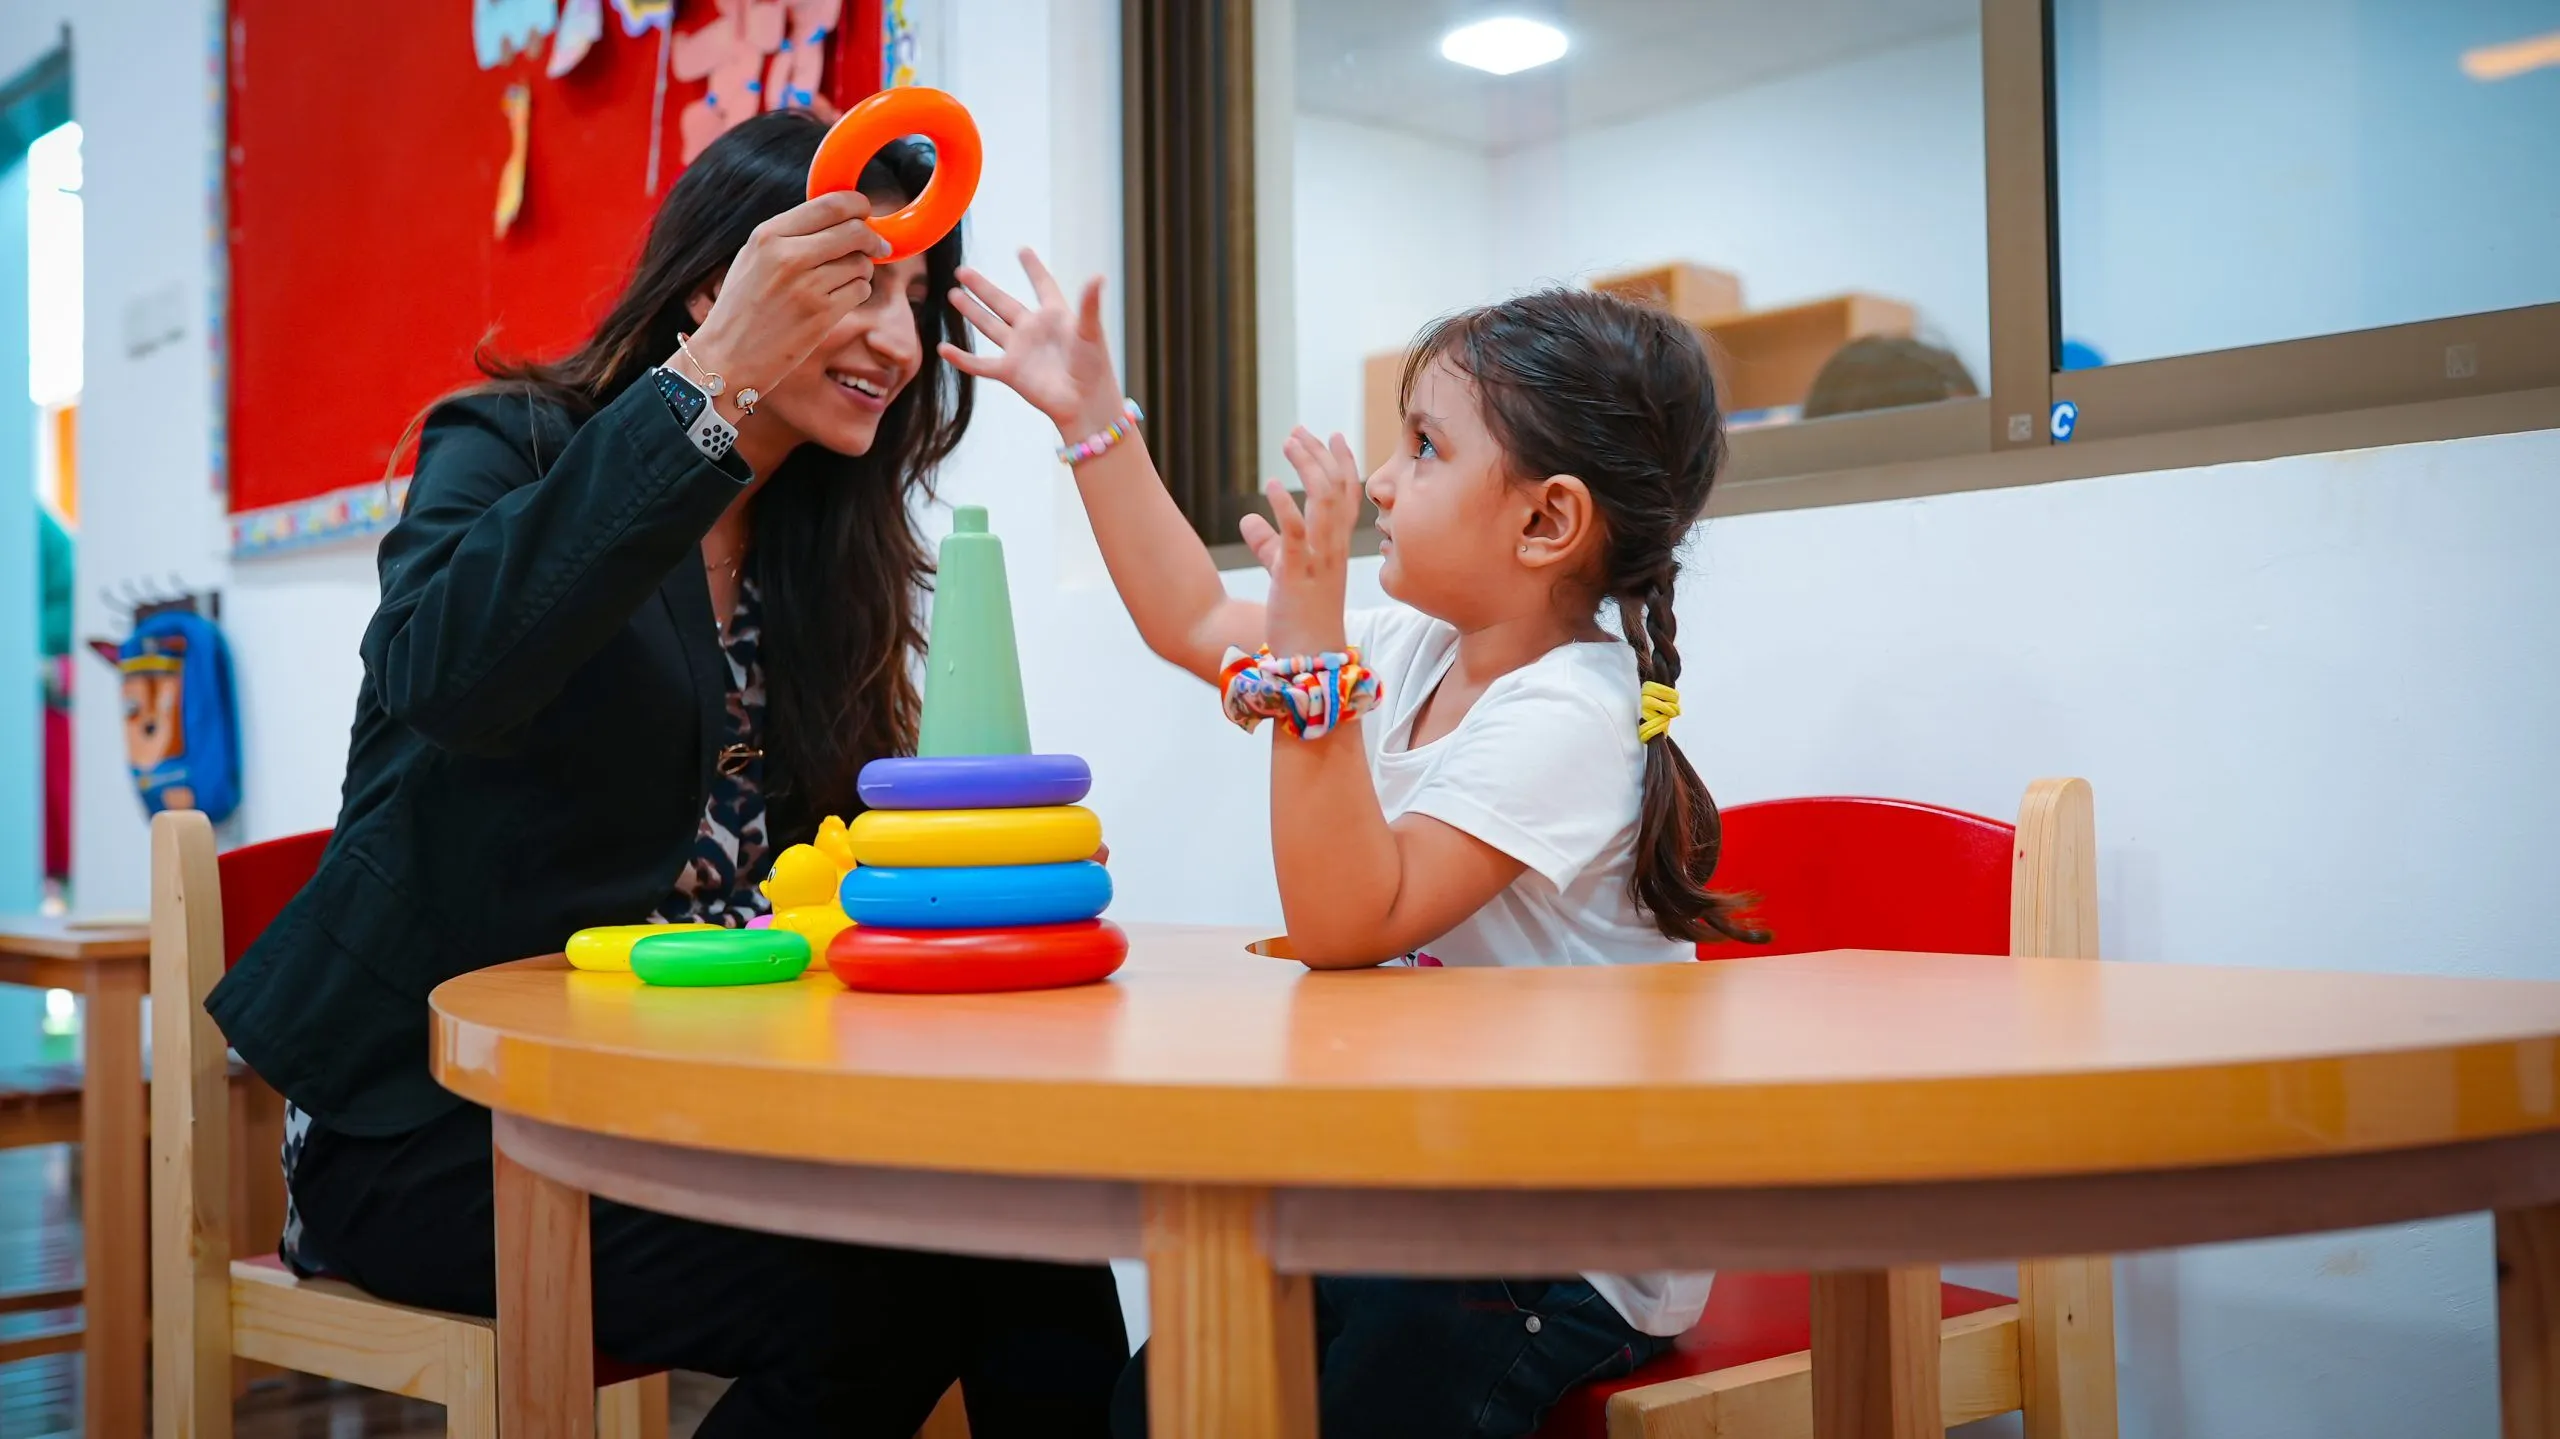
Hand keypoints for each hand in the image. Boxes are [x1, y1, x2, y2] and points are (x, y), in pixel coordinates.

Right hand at [682, 191, 886, 402]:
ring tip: (840, 280)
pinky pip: (861, 291)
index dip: (858, 205)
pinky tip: (837, 300)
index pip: (832, 204)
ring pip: (862, 263)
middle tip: (876, 246)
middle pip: (855, 231)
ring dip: (861, 270)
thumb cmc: (741, 307)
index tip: (865, 212)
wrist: (726, 357)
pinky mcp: (822, 316)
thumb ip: (792, 234)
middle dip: (871, 238)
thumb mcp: (754, 257)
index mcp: (769, 235)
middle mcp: (788, 256)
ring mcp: (807, 287)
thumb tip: (842, 218)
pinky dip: (857, 293)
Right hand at [939, 249, 1125, 436]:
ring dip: (971, 310)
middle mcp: (1033, 330)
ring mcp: (1019, 350)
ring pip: (988, 325)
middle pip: (1003, 302)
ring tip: (953, 293)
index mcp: (1055, 316)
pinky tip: (943, 348)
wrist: (1085, 403)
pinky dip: (961, 358)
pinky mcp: (1010, 371)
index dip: (1033, 269)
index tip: (1022, 250)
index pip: (1043, 286)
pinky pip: (980, 364)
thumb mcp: (1091, 332)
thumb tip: (1098, 276)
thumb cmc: (1094, 368)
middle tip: (962, 270)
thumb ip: (1089, 304)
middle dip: (983, 287)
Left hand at [1260, 427, 1360, 658]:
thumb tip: (1248, 519)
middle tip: (1299, 431)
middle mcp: (1333, 549)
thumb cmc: (1299, 617)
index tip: (1332, 436)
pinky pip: (1296, 535)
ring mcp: (1318, 561)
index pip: (1348, 497)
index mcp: (1335, 548)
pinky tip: (1269, 485)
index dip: (1343, 464)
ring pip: (1324, 503)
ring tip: (1289, 442)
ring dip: (1307, 468)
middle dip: (1320, 456)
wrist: (1308, 658)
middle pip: (1337, 490)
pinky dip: (1284, 506)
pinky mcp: (1295, 575)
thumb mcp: (1282, 572)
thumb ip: (1268, 544)